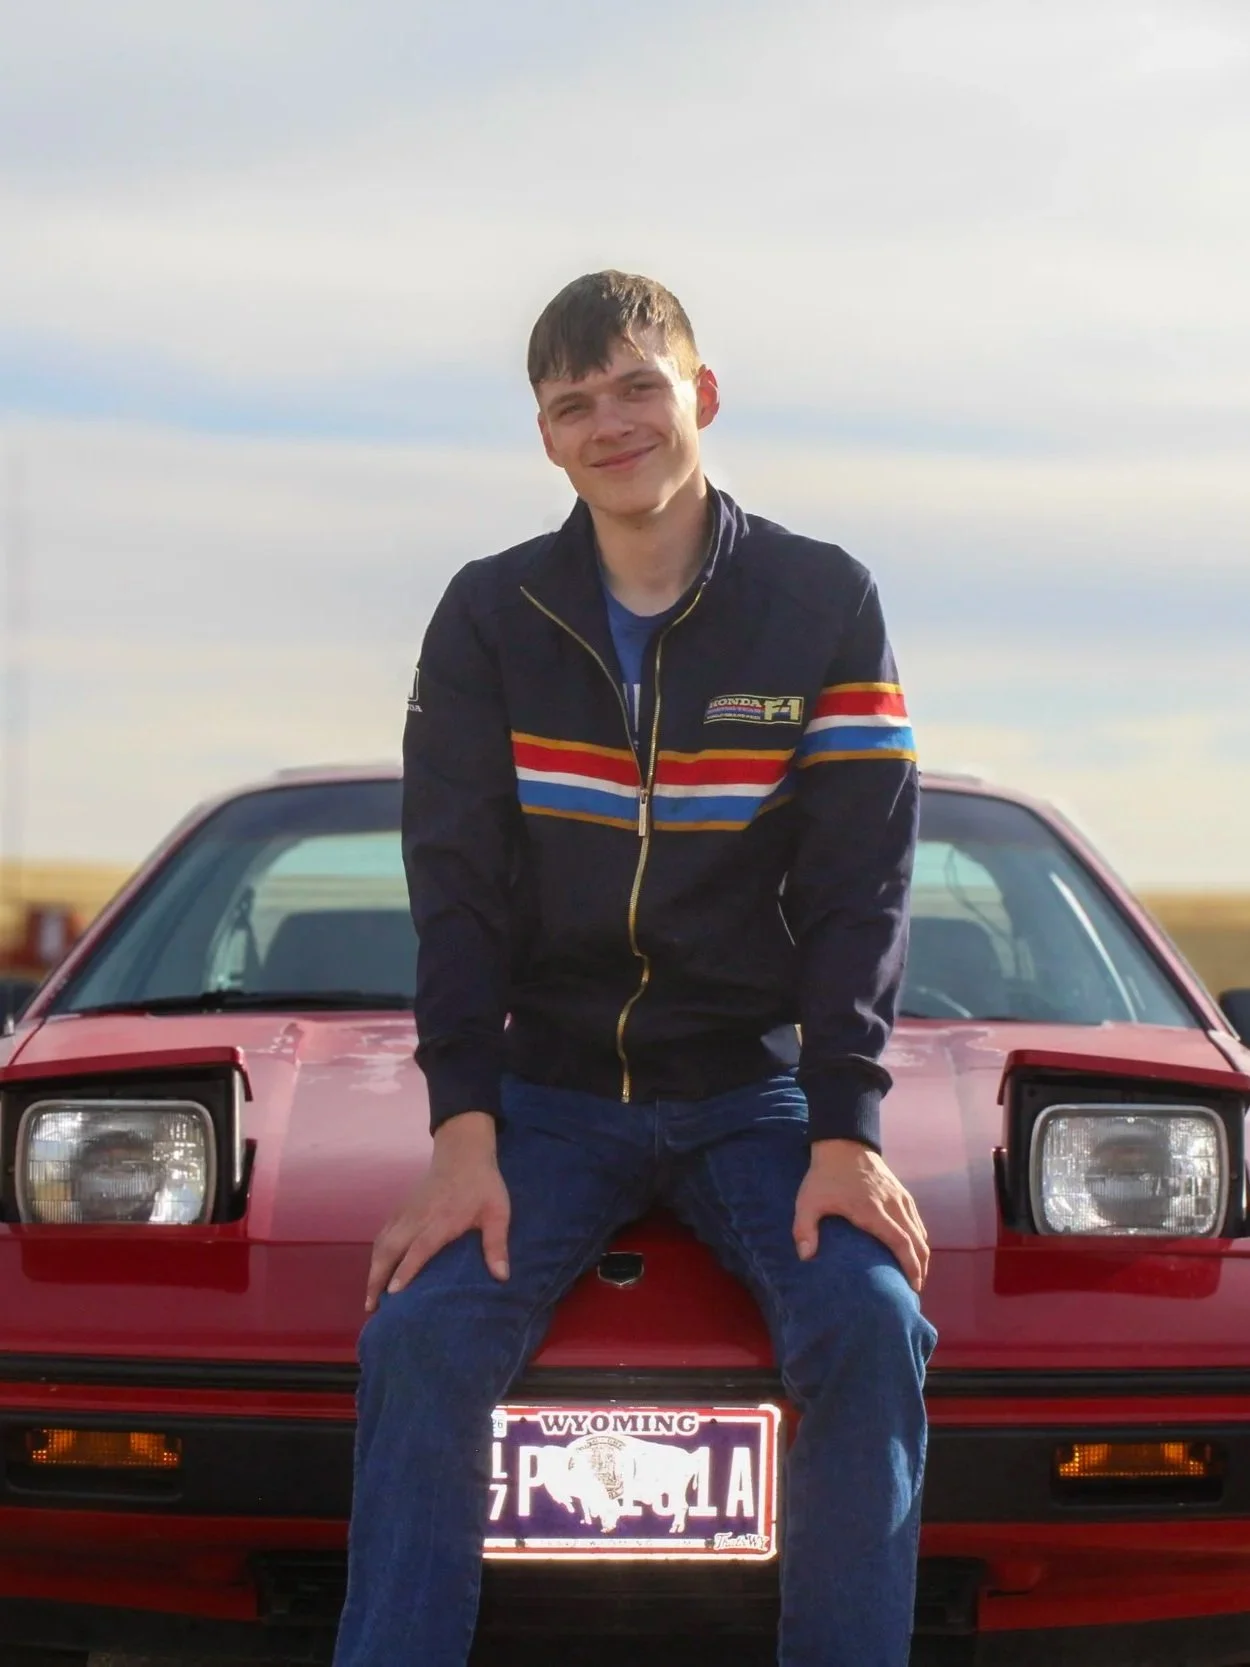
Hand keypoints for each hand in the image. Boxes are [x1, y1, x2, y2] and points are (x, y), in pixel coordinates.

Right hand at [364, 1111, 510, 1312]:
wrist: (463, 1153)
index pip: (420, 1247)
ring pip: (382, 1242)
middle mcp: (418, 1217)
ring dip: (373, 1270)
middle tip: (372, 1307)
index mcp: (442, 1219)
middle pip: (391, 1248)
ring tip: (370, 1299)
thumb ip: (497, 1243)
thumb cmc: (483, 1185)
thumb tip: (502, 1277)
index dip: (406, 1269)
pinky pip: (382, 1234)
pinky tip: (375, 1272)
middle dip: (378, 1278)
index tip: (394, 1293)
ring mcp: (406, 1212)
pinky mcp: (401, 1209)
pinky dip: (376, 1255)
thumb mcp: (498, 1212)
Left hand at [794, 1139, 928, 1292]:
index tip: (913, 1286)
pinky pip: (917, 1219)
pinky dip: (919, 1238)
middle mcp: (892, 1204)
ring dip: (922, 1254)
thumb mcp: (808, 1201)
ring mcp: (900, 1197)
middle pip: (917, 1241)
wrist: (842, 1142)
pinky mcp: (901, 1192)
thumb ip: (804, 1229)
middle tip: (915, 1288)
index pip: (901, 1242)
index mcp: (872, 1210)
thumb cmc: (824, 1175)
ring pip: (920, 1231)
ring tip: (916, 1274)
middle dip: (920, 1267)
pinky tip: (913, 1249)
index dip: (910, 1266)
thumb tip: (805, 1257)